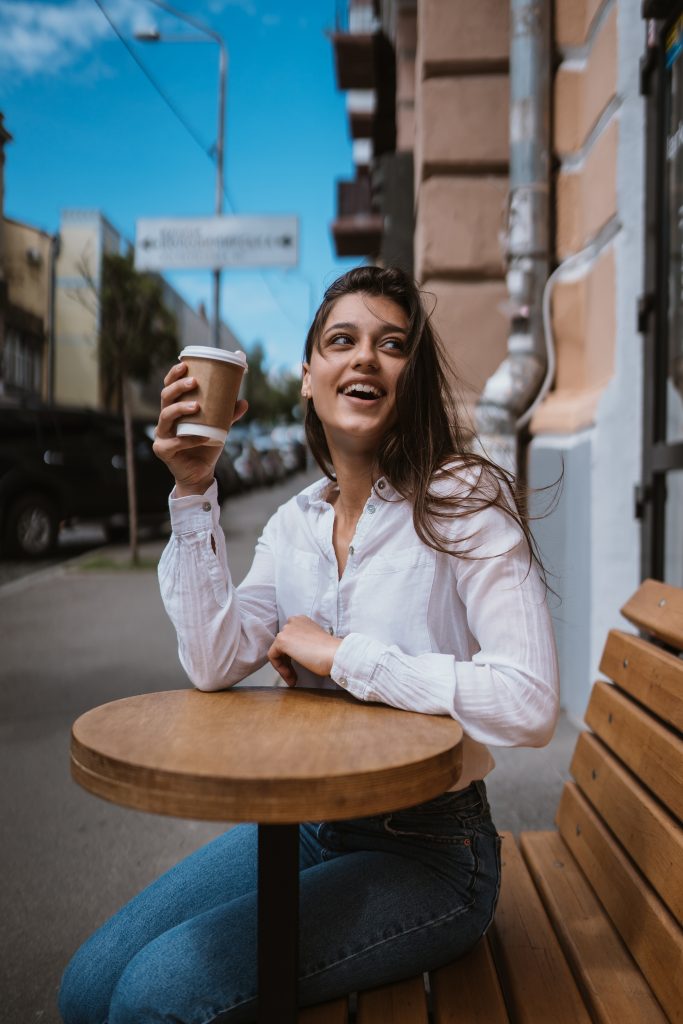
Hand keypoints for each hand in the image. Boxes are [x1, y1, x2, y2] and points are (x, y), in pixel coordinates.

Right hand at [152, 361, 247, 495]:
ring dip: (180, 409)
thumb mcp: (219, 427)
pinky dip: (190, 439)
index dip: (173, 375)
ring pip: (166, 416)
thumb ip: (228, 415)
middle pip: (165, 398)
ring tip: (197, 406)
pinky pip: (176, 442)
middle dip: (178, 387)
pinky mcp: (163, 450)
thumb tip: (244, 402)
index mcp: (174, 410)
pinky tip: (203, 437)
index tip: (185, 365)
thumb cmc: (206, 446)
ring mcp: (161, 435)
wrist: (201, 472)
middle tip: (194, 382)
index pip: (169, 388)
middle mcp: (164, 420)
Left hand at [268, 616, 341, 686]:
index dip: (292, 654)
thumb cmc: (331, 652)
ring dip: (285, 667)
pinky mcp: (281, 640)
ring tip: (293, 679)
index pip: (291, 638)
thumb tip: (298, 652)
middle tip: (295, 675)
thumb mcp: (315, 641)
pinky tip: (291, 676)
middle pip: (283, 645)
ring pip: (278, 651)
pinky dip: (280, 669)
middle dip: (288, 662)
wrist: (335, 654)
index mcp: (302, 620)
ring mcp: (286, 630)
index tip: (299, 666)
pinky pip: (273, 657)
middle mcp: (293, 621)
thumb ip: (304, 642)